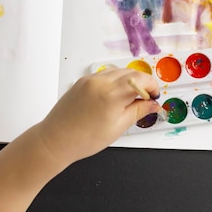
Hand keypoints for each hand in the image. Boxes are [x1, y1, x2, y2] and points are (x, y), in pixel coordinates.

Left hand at [36, 68, 160, 164]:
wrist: (56, 140)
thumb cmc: (84, 139)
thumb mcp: (118, 128)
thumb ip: (138, 111)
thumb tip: (153, 104)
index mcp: (112, 95)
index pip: (141, 80)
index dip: (152, 86)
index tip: (154, 96)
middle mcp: (101, 82)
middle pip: (131, 73)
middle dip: (142, 83)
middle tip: (145, 99)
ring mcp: (90, 80)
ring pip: (118, 71)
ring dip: (129, 81)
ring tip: (129, 99)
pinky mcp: (82, 81)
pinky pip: (105, 74)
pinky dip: (114, 81)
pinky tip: (114, 95)